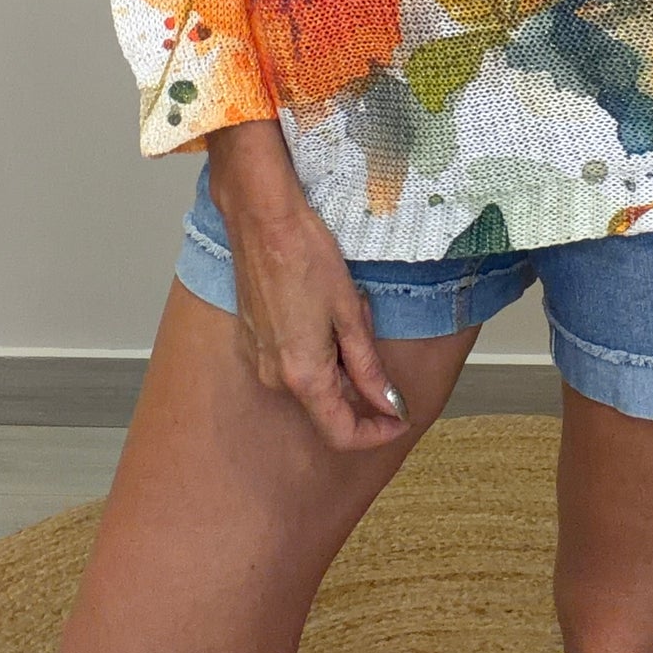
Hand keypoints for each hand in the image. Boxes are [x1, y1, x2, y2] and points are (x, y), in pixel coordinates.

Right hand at [207, 121, 410, 451]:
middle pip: (326, 405)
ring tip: (343, 307)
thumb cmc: (307, 257)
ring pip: (310, 380)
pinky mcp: (252, 340)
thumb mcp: (350, 313)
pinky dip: (315, 348)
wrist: (263, 220)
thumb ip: (368, 367)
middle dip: (357, 380)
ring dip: (336, 359)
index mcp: (303, 376)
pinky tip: (320, 306)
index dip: (376, 433)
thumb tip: (389, 405)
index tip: (399, 418)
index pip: (341, 433)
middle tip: (367, 327)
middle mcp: (275, 378)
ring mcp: (259, 360)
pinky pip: (291, 361)